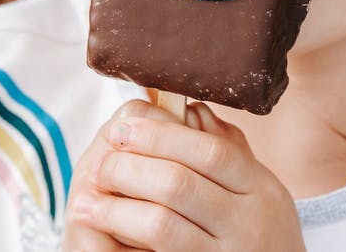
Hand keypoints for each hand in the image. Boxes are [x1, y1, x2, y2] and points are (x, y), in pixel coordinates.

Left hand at [63, 99, 306, 250]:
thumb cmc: (259, 235)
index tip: (123, 128)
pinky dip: (124, 237)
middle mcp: (248, 224)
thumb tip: (190, 108)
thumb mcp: (256, 191)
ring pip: (161, 224)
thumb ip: (226, 151)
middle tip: (101, 162)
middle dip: (130, 168)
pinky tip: (101, 230)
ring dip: (115, 209)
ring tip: (85, 200)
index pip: (209, 151)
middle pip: (179, 183)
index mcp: (261, 189)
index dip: (161, 136)